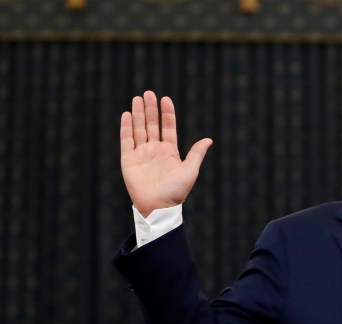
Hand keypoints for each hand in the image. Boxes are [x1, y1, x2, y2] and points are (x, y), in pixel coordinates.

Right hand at [120, 91, 211, 217]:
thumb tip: (209, 139)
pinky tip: (127, 114)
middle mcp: (155, 150)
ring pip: (139, 129)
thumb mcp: (190, 170)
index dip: (167, 114)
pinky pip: (126, 140)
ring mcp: (141, 154)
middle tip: (149, 93)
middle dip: (150, 109)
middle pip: (152, 125)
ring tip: (138, 98)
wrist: (159, 206)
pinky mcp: (128, 160)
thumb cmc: (177, 191)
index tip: (166, 99)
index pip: (168, 127)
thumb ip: (196, 153)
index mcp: (170, 151)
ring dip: (138, 114)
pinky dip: (126, 127)